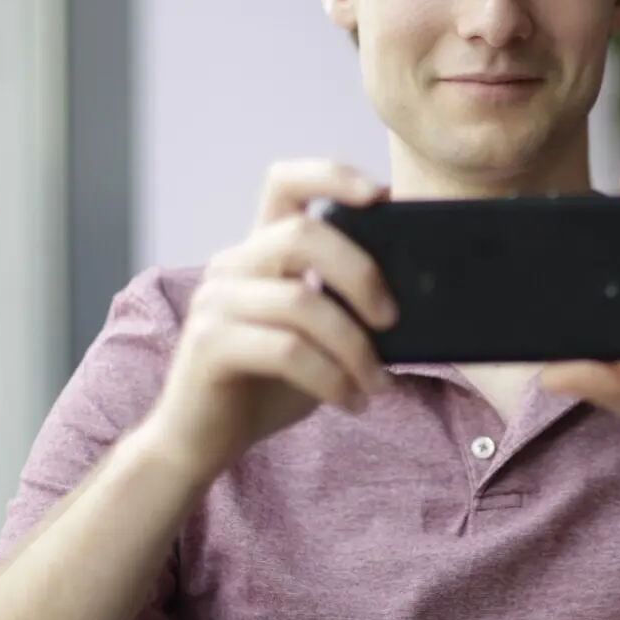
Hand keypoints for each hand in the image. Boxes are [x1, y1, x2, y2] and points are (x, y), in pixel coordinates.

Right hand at [144, 160, 398, 490]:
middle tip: (392, 320)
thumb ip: (347, 308)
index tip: (382, 196)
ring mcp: (215, 302)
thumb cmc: (266, 387)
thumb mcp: (318, 339)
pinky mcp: (209, 345)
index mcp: (260, 253)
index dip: (332, 176)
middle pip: (302, 233)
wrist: (201, 442)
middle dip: (360, 273)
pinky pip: (287, 350)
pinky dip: (332, 379)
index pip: (285, 183)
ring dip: (355, 347)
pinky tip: (352, 402)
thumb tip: (417, 298)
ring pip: (300, 300)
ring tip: (377, 384)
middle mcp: (232, 265)